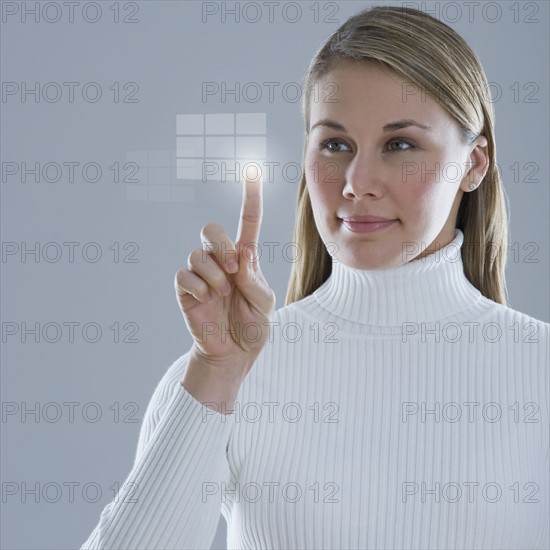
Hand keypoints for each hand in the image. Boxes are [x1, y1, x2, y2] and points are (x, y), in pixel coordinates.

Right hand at [174, 167, 275, 371]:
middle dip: (221, 245)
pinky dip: (198, 286)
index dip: (250, 197)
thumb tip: (241, 254)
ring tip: (221, 294)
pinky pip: (184, 273)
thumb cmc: (252, 328)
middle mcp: (221, 262)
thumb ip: (254, 279)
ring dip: (213, 274)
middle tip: (232, 268)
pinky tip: (206, 300)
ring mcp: (201, 275)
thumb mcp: (265, 304)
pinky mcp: (186, 290)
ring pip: (197, 253)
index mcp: (244, 261)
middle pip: (210, 229)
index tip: (250, 169)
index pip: (246, 223)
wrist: (233, 355)